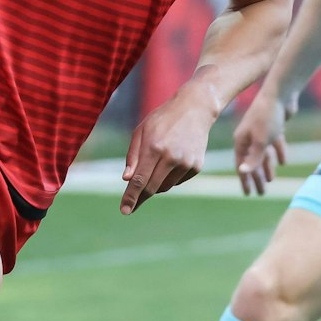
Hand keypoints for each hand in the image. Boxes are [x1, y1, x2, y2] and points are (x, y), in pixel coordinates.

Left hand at [122, 89, 215, 214]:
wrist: (195, 109)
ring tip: (156, 164)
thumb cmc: (163, 119)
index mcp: (154, 147)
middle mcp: (172, 157)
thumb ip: (133, 156)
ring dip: (155, 183)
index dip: (131, 197)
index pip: (139, 179)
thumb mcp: (141, 131)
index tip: (125, 210)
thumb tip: (126, 179)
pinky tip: (172, 160)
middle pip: (152, 188)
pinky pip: (176, 181)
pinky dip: (169, 177)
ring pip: (164, 187)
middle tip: (130, 204)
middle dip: (140, 197)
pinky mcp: (196, 166)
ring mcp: (186, 163)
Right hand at [233, 88, 293, 195]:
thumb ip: (254, 158)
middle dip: (256, 177)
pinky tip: (283, 162)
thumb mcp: (261, 141)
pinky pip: (274, 144)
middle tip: (261, 193)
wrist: (281, 94)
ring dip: (267, 167)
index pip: (242, 165)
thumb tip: (243, 172)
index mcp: (242, 141)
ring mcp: (261, 132)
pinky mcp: (273, 127)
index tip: (248, 194)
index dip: (245, 180)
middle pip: (252, 161)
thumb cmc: (268, 117)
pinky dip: (278, 153)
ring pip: (263, 154)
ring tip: (271, 180)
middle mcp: (249, 137)